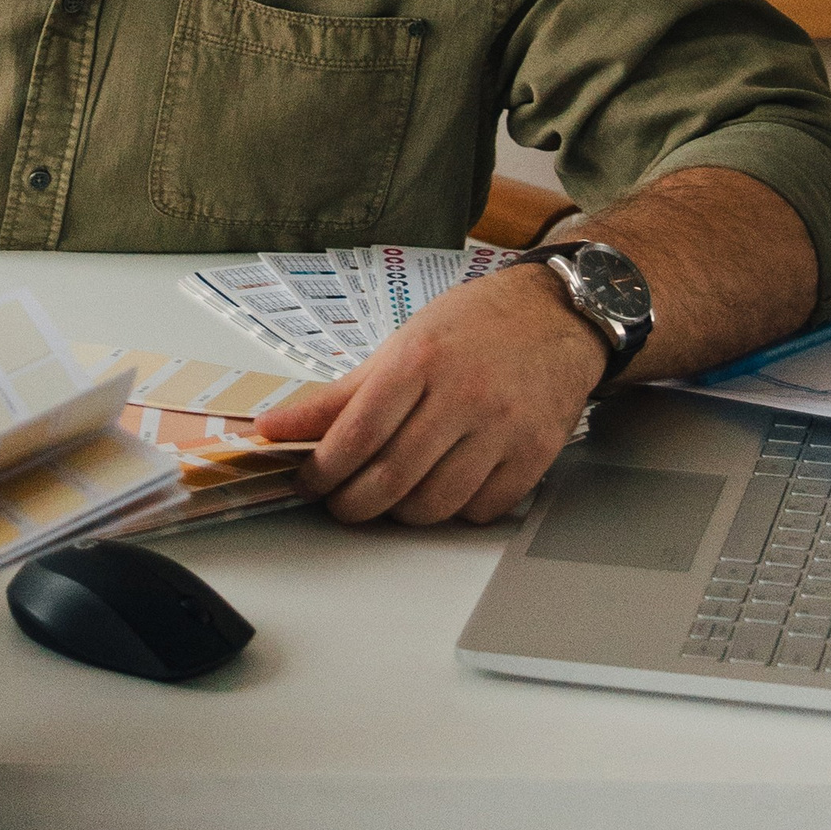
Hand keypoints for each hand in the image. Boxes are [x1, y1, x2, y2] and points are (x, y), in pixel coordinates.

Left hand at [263, 266, 606, 525]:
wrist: (556, 316)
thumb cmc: (473, 326)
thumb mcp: (400, 345)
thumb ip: (337, 396)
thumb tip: (274, 429)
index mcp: (420, 360)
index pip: (357, 434)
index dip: (324, 471)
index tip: (310, 483)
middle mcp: (464, 394)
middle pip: (392, 479)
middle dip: (354, 504)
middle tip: (342, 504)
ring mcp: (504, 427)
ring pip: (436, 504)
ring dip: (402, 513)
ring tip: (391, 496)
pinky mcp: (536, 453)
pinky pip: (481, 509)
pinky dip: (454, 512)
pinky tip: (443, 487)